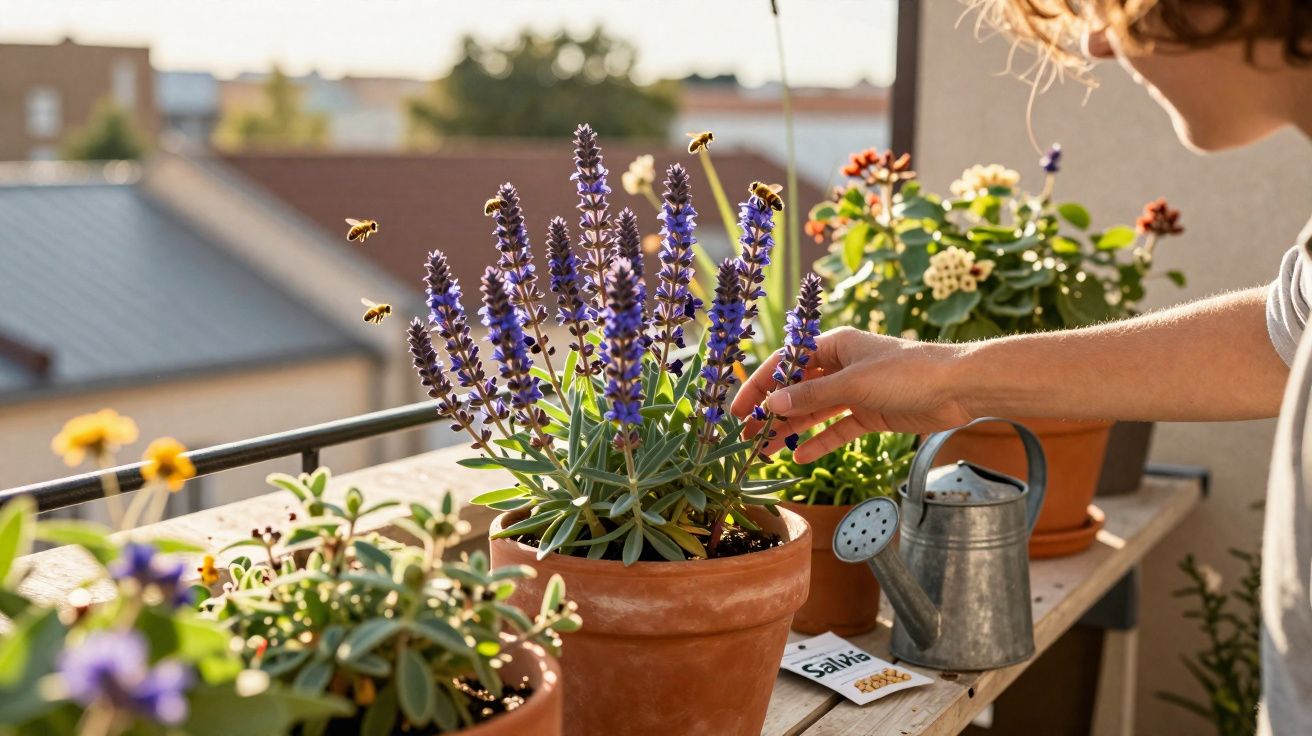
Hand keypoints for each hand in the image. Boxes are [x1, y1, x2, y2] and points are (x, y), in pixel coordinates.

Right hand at [731, 327, 974, 462]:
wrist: (958, 387)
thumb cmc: (907, 372)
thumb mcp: (853, 383)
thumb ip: (811, 395)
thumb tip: (771, 404)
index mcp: (834, 345)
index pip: (786, 364)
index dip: (759, 385)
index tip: (738, 409)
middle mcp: (841, 366)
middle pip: (797, 390)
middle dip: (771, 412)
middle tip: (745, 437)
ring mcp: (855, 391)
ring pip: (814, 412)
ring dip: (791, 429)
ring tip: (763, 451)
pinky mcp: (870, 413)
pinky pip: (837, 428)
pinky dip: (820, 441)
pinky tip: (799, 456)